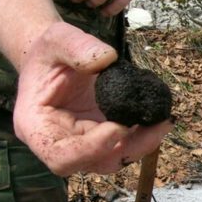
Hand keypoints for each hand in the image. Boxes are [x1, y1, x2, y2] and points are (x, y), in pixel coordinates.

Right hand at [13, 22, 172, 175]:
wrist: (58, 58)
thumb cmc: (50, 51)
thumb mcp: (57, 38)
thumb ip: (76, 46)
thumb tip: (107, 59)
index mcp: (37, 127)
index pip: (60, 156)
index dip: (90, 149)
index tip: (118, 127)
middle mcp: (60, 143)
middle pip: (94, 162)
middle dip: (129, 148)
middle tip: (158, 125)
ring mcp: (85, 144)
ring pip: (115, 158)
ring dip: (143, 144)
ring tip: (164, 121)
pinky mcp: (104, 138)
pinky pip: (126, 144)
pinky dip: (145, 135)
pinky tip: (159, 117)